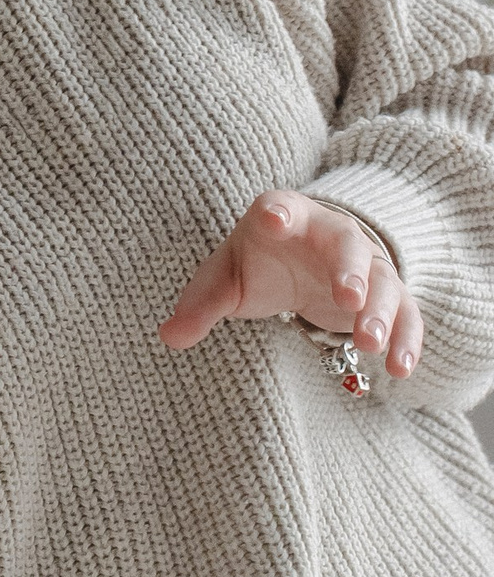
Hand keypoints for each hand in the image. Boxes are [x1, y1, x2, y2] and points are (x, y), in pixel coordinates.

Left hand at [161, 190, 419, 381]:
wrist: (303, 261)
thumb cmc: (257, 263)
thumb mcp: (226, 279)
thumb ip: (200, 305)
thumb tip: (169, 337)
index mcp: (283, 218)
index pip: (281, 207)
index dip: (279, 211)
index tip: (275, 218)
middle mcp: (331, 234)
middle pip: (347, 245)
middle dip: (349, 270)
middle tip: (347, 298)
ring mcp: (366, 264)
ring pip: (383, 282)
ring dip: (380, 311)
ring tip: (370, 343)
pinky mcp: (386, 295)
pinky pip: (406, 314)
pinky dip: (407, 339)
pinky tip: (400, 369)